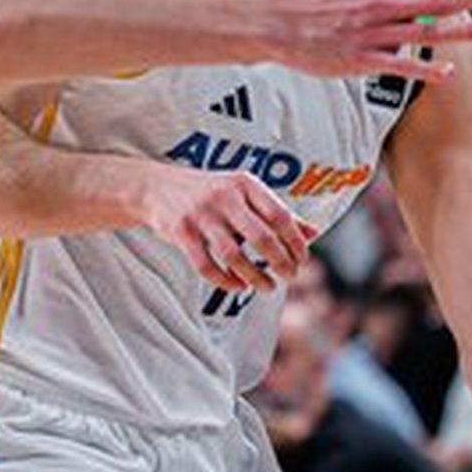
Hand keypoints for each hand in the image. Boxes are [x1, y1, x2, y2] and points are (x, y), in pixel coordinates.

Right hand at [138, 163, 318, 290]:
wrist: (156, 186)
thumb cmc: (210, 192)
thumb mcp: (244, 193)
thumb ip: (276, 212)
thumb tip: (314, 233)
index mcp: (245, 183)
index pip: (280, 215)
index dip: (296, 241)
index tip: (302, 259)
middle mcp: (224, 196)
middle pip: (261, 237)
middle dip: (281, 262)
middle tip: (290, 277)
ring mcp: (201, 214)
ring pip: (234, 255)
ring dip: (255, 276)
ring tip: (267, 287)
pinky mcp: (181, 232)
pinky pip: (206, 265)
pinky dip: (225, 281)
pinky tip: (238, 286)